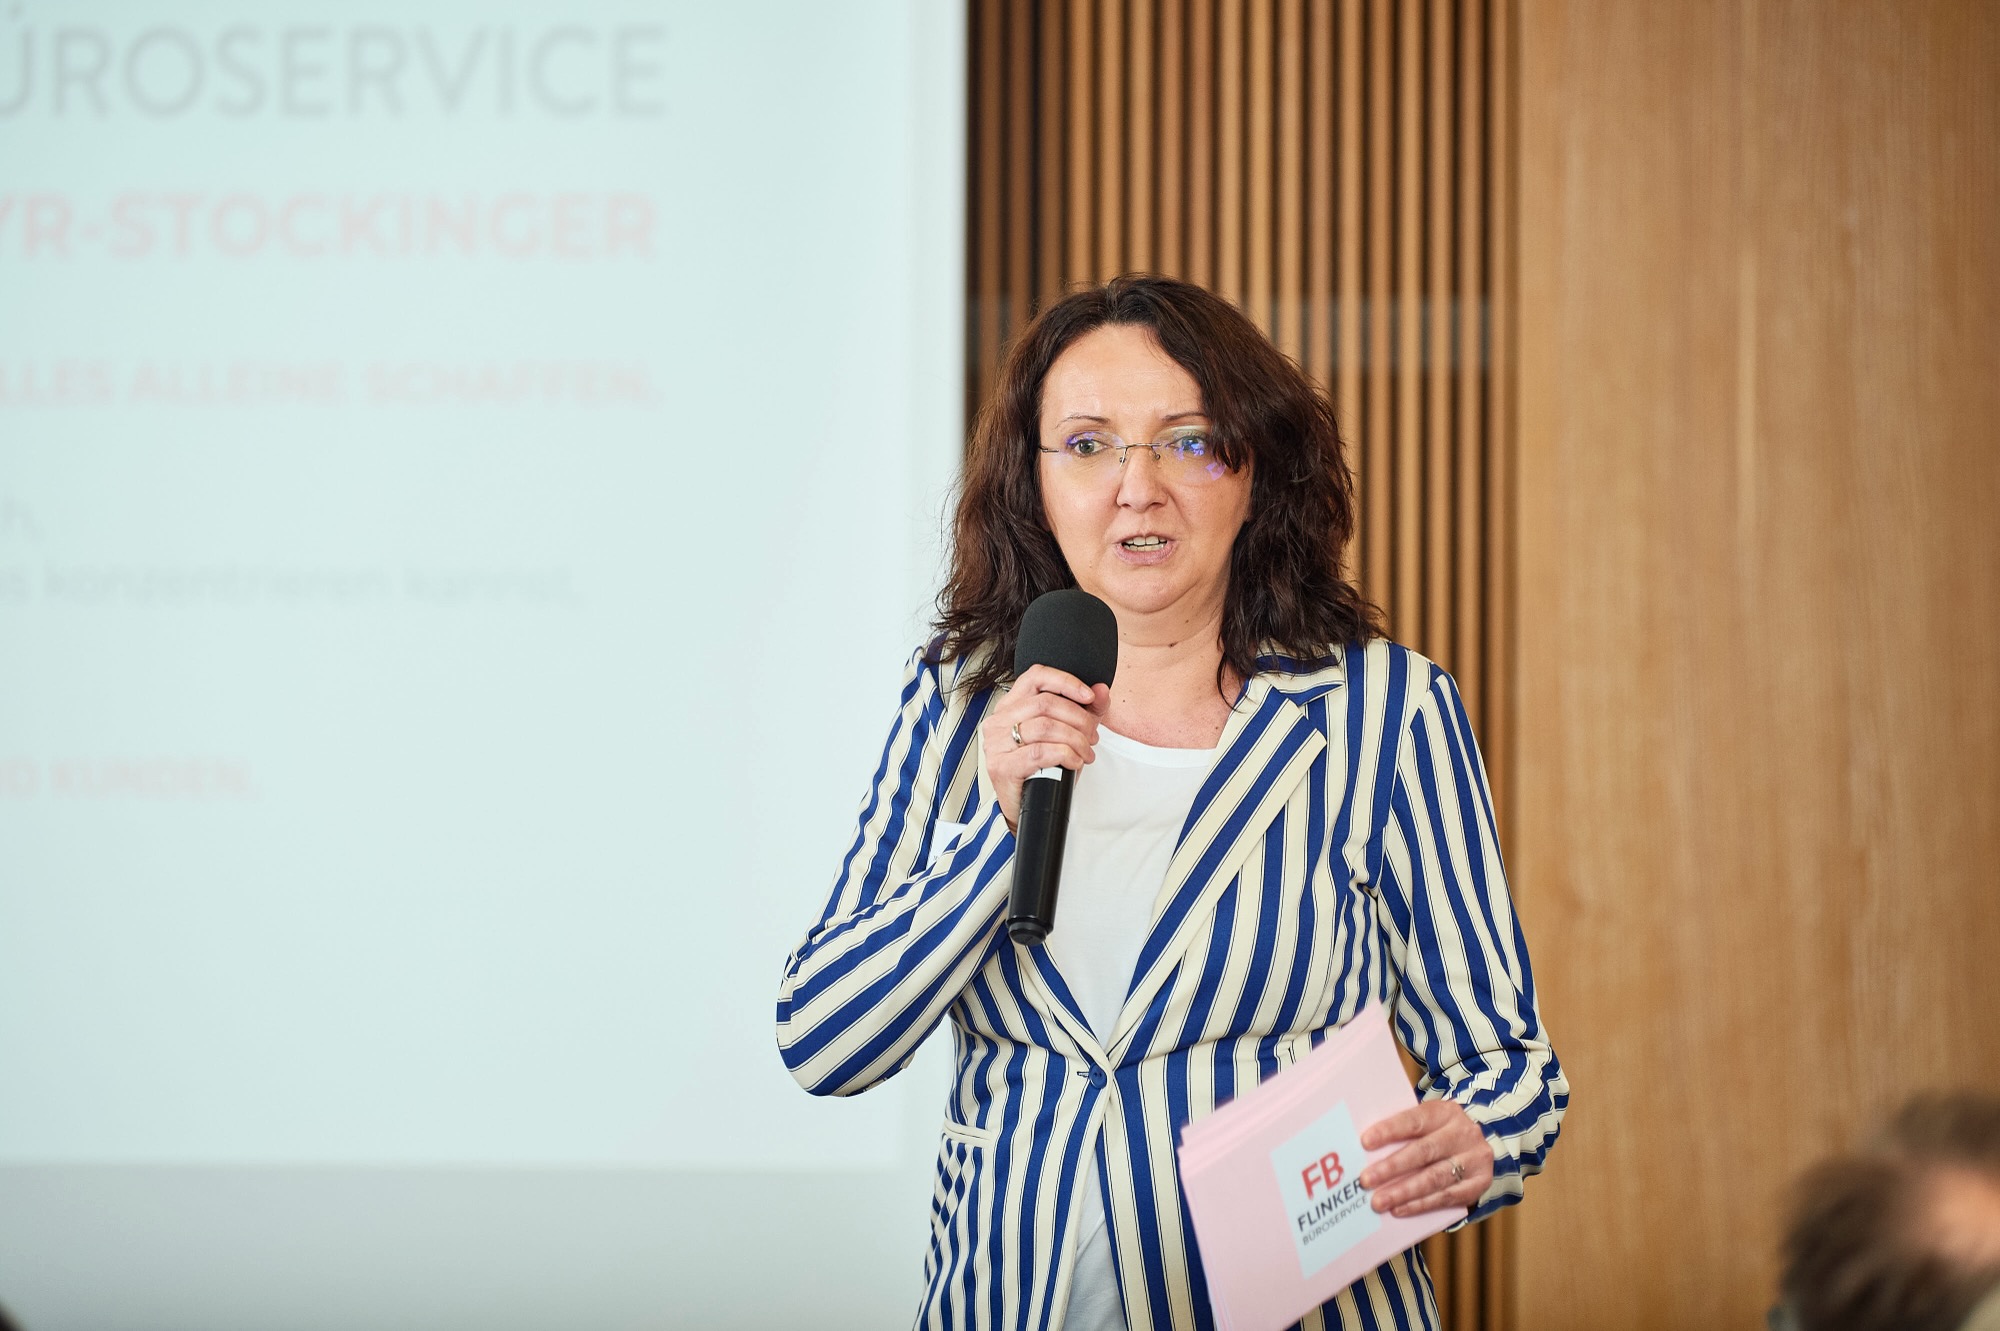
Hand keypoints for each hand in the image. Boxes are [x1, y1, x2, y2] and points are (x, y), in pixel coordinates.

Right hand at [981, 665, 1108, 832]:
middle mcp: (999, 720)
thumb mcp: (1069, 733)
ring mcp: (997, 743)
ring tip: (1086, 751)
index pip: (1036, 676)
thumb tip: (1101, 690)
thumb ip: (1087, 711)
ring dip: (1075, 739)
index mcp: (1012, 705)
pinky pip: (1040, 752)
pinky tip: (1075, 761)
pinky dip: (1065, 754)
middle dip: (1078, 718)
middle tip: (1092, 735)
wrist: (1029, 806)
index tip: (1088, 697)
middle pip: (1046, 703)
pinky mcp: (1002, 766)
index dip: (1066, 682)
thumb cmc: (1044, 768)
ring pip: (1045, 727)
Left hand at [1358, 1099, 1492, 1216]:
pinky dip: (1420, 1205)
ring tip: (1379, 1201)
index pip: (1414, 1120)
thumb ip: (1403, 1133)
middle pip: (1424, 1151)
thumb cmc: (1438, 1136)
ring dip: (1403, 1192)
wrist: (1476, 1149)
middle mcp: (1464, 1133)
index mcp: (1446, 1112)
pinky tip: (1399, 1209)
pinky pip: (1446, 1197)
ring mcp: (1475, 1159)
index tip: (1365, 1142)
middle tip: (1366, 1180)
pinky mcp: (1479, 1183)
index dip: (1389, 1131)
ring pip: (1434, 1178)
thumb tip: (1364, 1150)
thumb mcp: (1427, 1125)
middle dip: (1392, 1167)